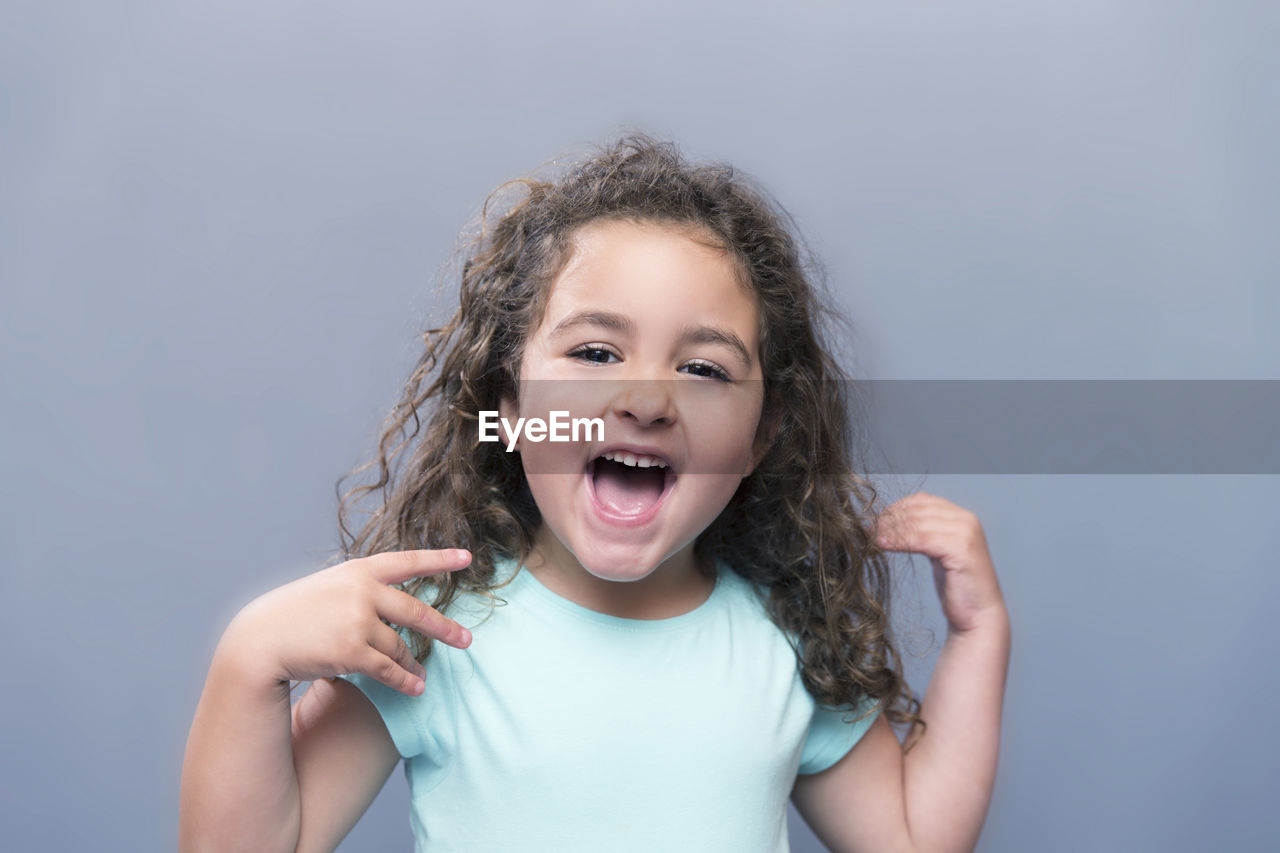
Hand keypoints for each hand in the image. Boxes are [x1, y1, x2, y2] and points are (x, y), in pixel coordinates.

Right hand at [222, 549, 473, 695]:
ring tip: (423, 675)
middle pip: (416, 611)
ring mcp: (358, 621)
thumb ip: (361, 590)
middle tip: (467, 640)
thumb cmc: (293, 615)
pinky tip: (416, 688)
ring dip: (413, 664)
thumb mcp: (328, 587)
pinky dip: (405, 680)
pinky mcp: (352, 651)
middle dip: (445, 628)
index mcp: (358, 570)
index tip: (467, 558)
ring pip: (400, 647)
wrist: (259, 640)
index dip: (439, 559)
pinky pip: (388, 669)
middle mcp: (362, 592)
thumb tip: (395, 606)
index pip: (407, 561)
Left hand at [872, 492, 1005, 633]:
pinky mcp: (961, 549)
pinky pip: (922, 539)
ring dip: (890, 530)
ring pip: (917, 523)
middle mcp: (966, 519)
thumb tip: (886, 523)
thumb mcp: (937, 552)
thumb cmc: (957, 586)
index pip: (921, 500)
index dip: (894, 508)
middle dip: (889, 519)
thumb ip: (922, 533)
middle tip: (866, 531)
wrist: (979, 616)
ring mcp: (966, 533)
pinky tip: (882, 545)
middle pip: (917, 510)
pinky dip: (899, 540)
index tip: (874, 521)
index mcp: (962, 516)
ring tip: (871, 539)